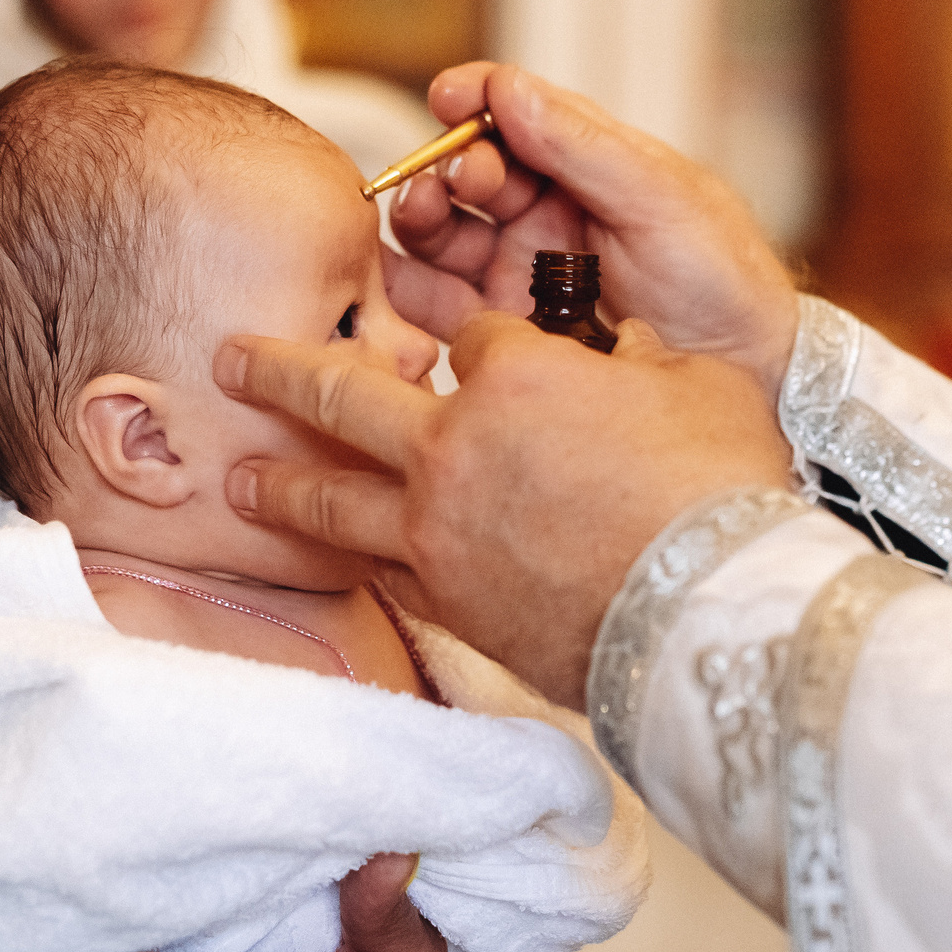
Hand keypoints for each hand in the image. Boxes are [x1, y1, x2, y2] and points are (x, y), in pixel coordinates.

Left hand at [216, 313, 794, 703]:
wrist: (707, 616)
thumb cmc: (719, 491)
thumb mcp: (698, 384)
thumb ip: (641, 355)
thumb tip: (626, 344)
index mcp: (515, 370)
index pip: (474, 334)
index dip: (485, 337)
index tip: (490, 345)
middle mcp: (452, 444)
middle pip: (342, 394)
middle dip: (279, 370)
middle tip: (232, 357)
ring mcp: (436, 530)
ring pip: (330, 499)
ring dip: (278, 482)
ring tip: (238, 479)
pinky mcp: (446, 603)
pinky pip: (378, 575)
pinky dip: (348, 563)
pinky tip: (331, 562)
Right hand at [384, 62, 801, 394]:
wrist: (749, 378)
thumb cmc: (723, 281)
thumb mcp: (664, 198)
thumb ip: (584, 146)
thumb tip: (509, 89)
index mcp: (588, 167)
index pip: (515, 116)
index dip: (475, 100)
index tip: (448, 97)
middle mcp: (548, 215)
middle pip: (468, 176)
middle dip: (447, 168)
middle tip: (457, 183)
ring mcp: (522, 273)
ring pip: (446, 235)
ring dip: (423, 221)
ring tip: (421, 219)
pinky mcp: (507, 331)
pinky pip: (441, 305)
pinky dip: (408, 289)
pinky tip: (393, 280)